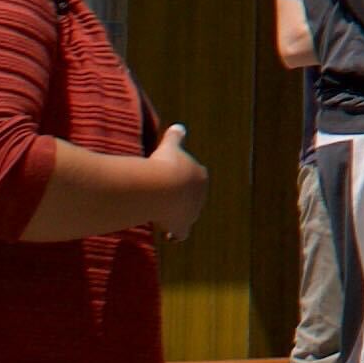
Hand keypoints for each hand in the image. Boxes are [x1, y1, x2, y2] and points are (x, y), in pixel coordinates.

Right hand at [142, 121, 210, 238]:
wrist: (163, 187)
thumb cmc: (165, 165)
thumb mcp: (170, 148)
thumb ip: (175, 138)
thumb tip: (179, 127)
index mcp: (200, 175)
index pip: (196, 179)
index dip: (184, 181)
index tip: (173, 183)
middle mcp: (200, 195)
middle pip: (192, 199)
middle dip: (182, 199)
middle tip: (167, 200)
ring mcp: (192, 212)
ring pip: (187, 215)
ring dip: (178, 216)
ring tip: (165, 217)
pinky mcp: (182, 226)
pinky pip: (181, 233)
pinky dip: (176, 234)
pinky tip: (169, 235)